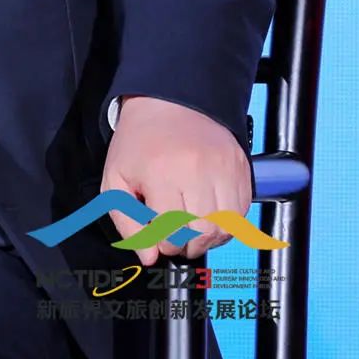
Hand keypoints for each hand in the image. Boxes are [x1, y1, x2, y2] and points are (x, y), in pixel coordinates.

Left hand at [100, 96, 250, 264]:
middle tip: (176, 237)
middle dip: (188, 245)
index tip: (158, 237)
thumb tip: (149, 257)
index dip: (163, 244)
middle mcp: (197, 171)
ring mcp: (224, 168)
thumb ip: (126, 221)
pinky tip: (209, 213)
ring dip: (209, 238)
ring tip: (193, 227)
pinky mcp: (241, 167)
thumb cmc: (139, 142)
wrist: (169, 101)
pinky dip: (228, 222)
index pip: (171, 233)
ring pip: (226, 227)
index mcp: (162, 173)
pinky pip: (242, 212)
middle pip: (202, 234)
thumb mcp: (115, 178)